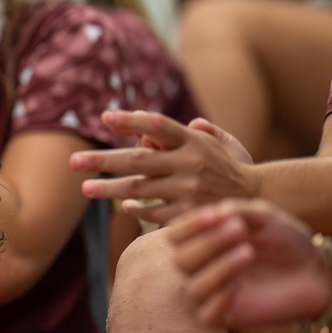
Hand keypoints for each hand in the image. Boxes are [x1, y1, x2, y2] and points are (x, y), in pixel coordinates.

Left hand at [69, 111, 260, 223]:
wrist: (257, 200)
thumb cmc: (227, 165)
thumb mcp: (215, 141)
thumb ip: (183, 129)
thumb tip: (145, 123)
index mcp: (193, 141)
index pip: (158, 126)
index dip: (131, 121)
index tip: (105, 118)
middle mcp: (189, 163)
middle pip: (137, 159)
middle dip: (102, 160)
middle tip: (73, 161)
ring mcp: (188, 190)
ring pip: (139, 188)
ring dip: (109, 189)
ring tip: (85, 188)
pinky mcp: (187, 214)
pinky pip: (152, 211)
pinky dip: (135, 208)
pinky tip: (123, 204)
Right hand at [169, 199, 331, 328]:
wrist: (318, 273)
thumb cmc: (289, 242)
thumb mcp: (267, 217)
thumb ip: (240, 211)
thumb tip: (216, 212)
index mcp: (205, 241)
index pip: (177, 235)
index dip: (190, 225)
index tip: (216, 214)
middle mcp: (204, 268)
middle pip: (181, 260)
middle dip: (206, 243)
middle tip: (238, 231)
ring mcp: (215, 293)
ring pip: (194, 288)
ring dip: (217, 268)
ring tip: (248, 253)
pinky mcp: (230, 317)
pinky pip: (207, 315)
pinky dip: (218, 301)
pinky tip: (237, 288)